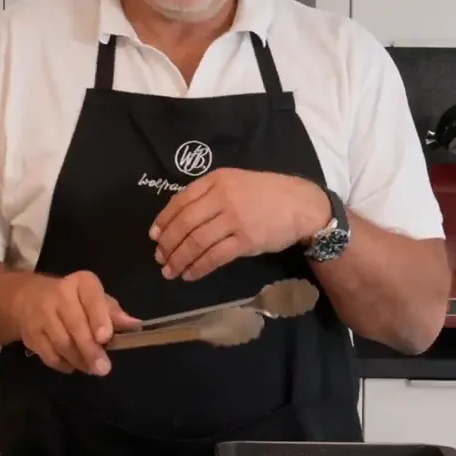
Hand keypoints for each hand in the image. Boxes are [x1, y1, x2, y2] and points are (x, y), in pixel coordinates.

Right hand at [13, 271, 138, 375]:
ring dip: (79, 360)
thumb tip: (134, 325)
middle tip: (103, 368)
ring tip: (91, 369)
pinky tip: (73, 365)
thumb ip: (113, 313)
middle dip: (90, 349)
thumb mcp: (95, 299)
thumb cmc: (73, 300)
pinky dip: (63, 364)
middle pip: (75, 325)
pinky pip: (49, 354)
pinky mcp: (30, 333)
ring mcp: (41, 314)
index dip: (98, 318)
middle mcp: (58, 294)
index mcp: (81, 283)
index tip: (105, 337)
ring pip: (62, 343)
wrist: (28, 297)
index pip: (91, 298)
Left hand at [150, 169, 331, 281]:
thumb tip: (179, 217)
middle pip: (184, 223)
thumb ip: (209, 194)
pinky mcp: (246, 241)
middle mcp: (222, 197)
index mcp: (216, 180)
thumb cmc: (266, 193)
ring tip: (170, 271)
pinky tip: (190, 274)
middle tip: (160, 258)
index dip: (163, 221)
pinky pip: (214, 257)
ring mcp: (234, 219)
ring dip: (179, 259)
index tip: (154, 236)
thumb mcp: (235, 182)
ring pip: (196, 242)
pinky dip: (198, 267)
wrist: (301, 204)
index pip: (180, 201)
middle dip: (168, 244)